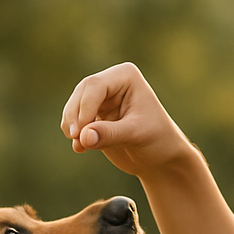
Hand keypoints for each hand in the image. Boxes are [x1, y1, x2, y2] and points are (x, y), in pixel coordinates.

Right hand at [60, 62, 195, 177]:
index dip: (84, 108)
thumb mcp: (136, 135)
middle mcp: (111, 82)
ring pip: (74, 106)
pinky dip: (73, 133)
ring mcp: (101, 99)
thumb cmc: (157, 140)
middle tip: (76, 139)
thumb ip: (109, 134)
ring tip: (80, 147)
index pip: (95, 86)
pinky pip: (75, 120)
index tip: (81, 133)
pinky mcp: (94, 115)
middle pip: (81, 94)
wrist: (161, 157)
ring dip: (71, 126)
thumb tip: (83, 137)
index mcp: (125, 76)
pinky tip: (81, 148)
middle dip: (76, 117)